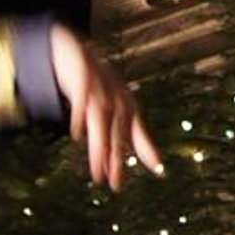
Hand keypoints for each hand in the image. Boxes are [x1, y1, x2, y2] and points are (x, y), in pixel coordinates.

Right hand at [50, 24, 164, 187]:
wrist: (75, 49)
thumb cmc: (100, 83)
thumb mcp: (117, 107)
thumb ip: (133, 134)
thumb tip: (153, 161)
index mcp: (126, 105)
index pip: (136, 132)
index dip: (147, 149)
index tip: (159, 169)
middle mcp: (116, 98)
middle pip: (116, 133)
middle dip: (116, 160)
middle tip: (116, 185)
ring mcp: (100, 89)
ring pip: (101, 123)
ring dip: (100, 148)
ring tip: (98, 172)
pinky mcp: (82, 79)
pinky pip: (81, 101)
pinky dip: (79, 117)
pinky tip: (77, 133)